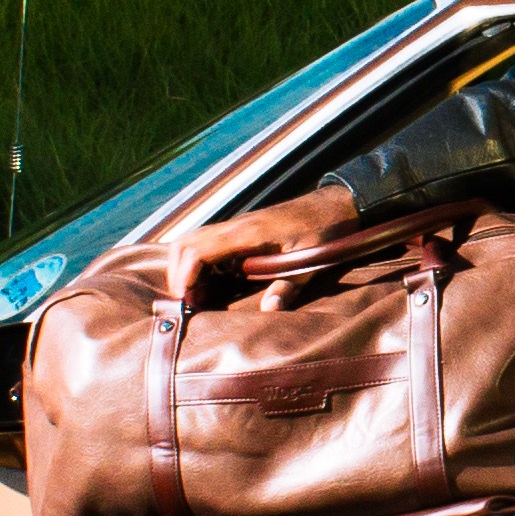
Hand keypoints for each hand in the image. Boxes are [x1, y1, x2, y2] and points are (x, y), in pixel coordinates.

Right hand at [169, 180, 357, 296]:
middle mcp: (237, 225)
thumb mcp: (311, 261)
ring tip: (194, 294)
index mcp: (249, 232)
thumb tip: (268, 311)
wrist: (337, 204)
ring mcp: (238, 225)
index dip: (185, 273)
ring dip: (184, 265)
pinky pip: (208, 241)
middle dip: (177, 272)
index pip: (199, 248)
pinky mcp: (242, 230)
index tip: (185, 298)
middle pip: (186, 242)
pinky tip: (209, 282)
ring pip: (194, 239)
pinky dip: (198, 260)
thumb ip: (288, 285)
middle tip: (186, 301)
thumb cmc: (325, 230)